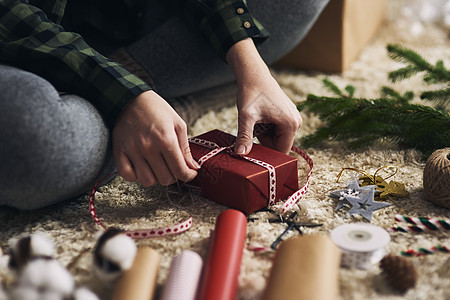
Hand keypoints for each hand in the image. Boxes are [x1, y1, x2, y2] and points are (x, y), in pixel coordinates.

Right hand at [112, 90, 198, 186]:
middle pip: (165, 179)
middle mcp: (148, 146)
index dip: (188, 176)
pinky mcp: (119, 151)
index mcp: (166, 139)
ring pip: (147, 181)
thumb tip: (193, 168)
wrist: (131, 98)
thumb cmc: (157, 110)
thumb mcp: (178, 124)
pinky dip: (136, 176)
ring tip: (157, 166)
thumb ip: (185, 148)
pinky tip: (141, 167)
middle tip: (172, 167)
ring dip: (155, 177)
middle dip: (173, 176)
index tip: (189, 173)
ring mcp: (132, 150)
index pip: (180, 170)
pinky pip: (127, 175)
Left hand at [226, 38, 301, 154]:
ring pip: (276, 139)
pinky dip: (266, 129)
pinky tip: (259, 119)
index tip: (252, 153)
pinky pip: (276, 131)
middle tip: (250, 132)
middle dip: (264, 143)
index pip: (281, 152)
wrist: (253, 74)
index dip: (267, 155)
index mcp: (291, 124)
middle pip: (279, 146)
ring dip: (263, 136)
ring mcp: (293, 119)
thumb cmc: (251, 93)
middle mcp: (296, 122)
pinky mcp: (288, 116)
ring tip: (255, 122)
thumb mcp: (246, 116)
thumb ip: (244, 136)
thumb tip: (240, 154)